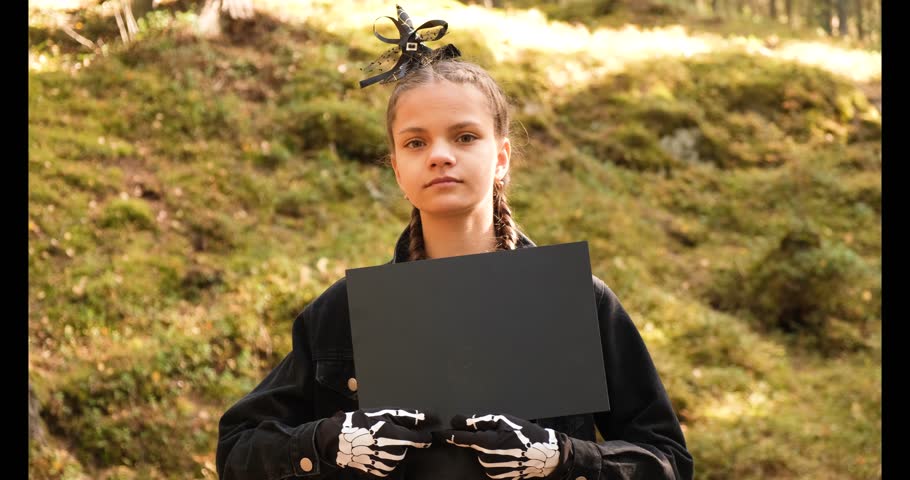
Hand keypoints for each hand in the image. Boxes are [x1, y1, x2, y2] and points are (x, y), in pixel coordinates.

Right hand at [316, 408, 432, 476]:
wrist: (339, 441)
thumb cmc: (360, 424)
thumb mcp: (384, 413)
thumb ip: (408, 416)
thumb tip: (426, 417)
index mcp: (396, 437)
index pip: (421, 439)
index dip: (424, 435)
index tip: (426, 434)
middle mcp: (394, 453)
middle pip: (407, 446)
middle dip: (401, 439)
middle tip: (384, 432)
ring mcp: (387, 464)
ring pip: (399, 455)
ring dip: (393, 448)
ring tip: (377, 440)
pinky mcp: (380, 471)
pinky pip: (390, 464)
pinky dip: (385, 457)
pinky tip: (374, 449)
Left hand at [438, 413, 565, 478]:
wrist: (547, 455)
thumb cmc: (526, 434)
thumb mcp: (504, 420)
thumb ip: (478, 421)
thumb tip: (457, 420)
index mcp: (488, 442)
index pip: (461, 439)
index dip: (449, 435)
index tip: (438, 434)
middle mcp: (487, 459)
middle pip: (474, 446)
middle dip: (481, 439)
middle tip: (500, 435)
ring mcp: (493, 471)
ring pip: (482, 456)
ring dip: (489, 450)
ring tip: (508, 446)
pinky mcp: (498, 478)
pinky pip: (490, 466)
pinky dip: (496, 460)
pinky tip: (509, 456)